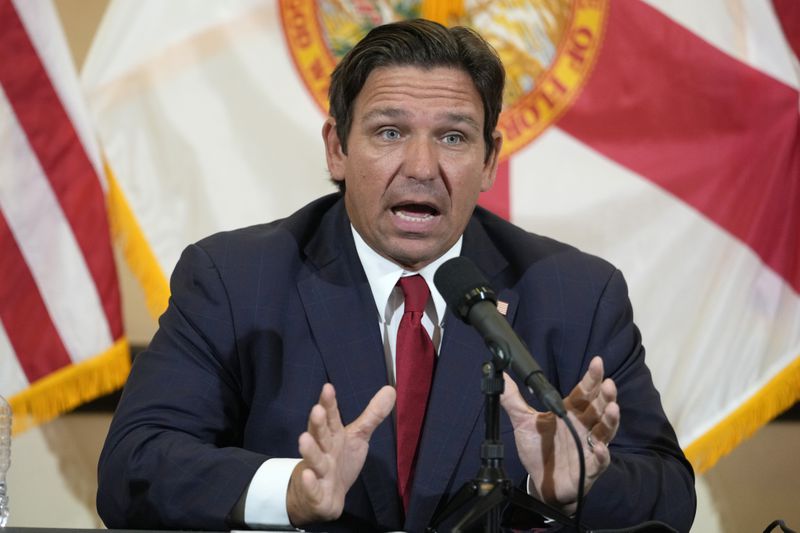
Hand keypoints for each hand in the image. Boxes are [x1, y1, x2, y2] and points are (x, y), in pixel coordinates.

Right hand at [286, 383, 395, 525]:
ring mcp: (318, 472)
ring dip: (309, 450)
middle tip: (317, 410)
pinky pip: (312, 488)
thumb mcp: (357, 436)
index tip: (328, 387)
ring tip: (303, 438)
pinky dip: (309, 483)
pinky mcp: (316, 493)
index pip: (331, 418)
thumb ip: (371, 415)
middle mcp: (324, 451)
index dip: (329, 403)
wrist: (322, 497)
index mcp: (333, 436)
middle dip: (318, 424)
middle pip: (320, 435)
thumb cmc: (339, 461)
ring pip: (314, 460)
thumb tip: (391, 390)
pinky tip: (307, 475)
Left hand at [499, 356, 618, 513]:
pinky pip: (599, 461)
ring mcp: (589, 446)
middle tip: (608, 383)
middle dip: (605, 395)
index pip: (584, 392)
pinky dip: (601, 454)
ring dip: (610, 420)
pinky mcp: (589, 467)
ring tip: (612, 408)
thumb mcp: (523, 422)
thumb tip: (502, 375)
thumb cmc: (538, 450)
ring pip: (605, 431)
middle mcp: (583, 427)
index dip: (591, 378)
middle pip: (598, 408)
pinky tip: (600, 448)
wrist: (540, 482)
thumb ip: (513, 399)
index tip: (597, 362)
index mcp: (570, 413)